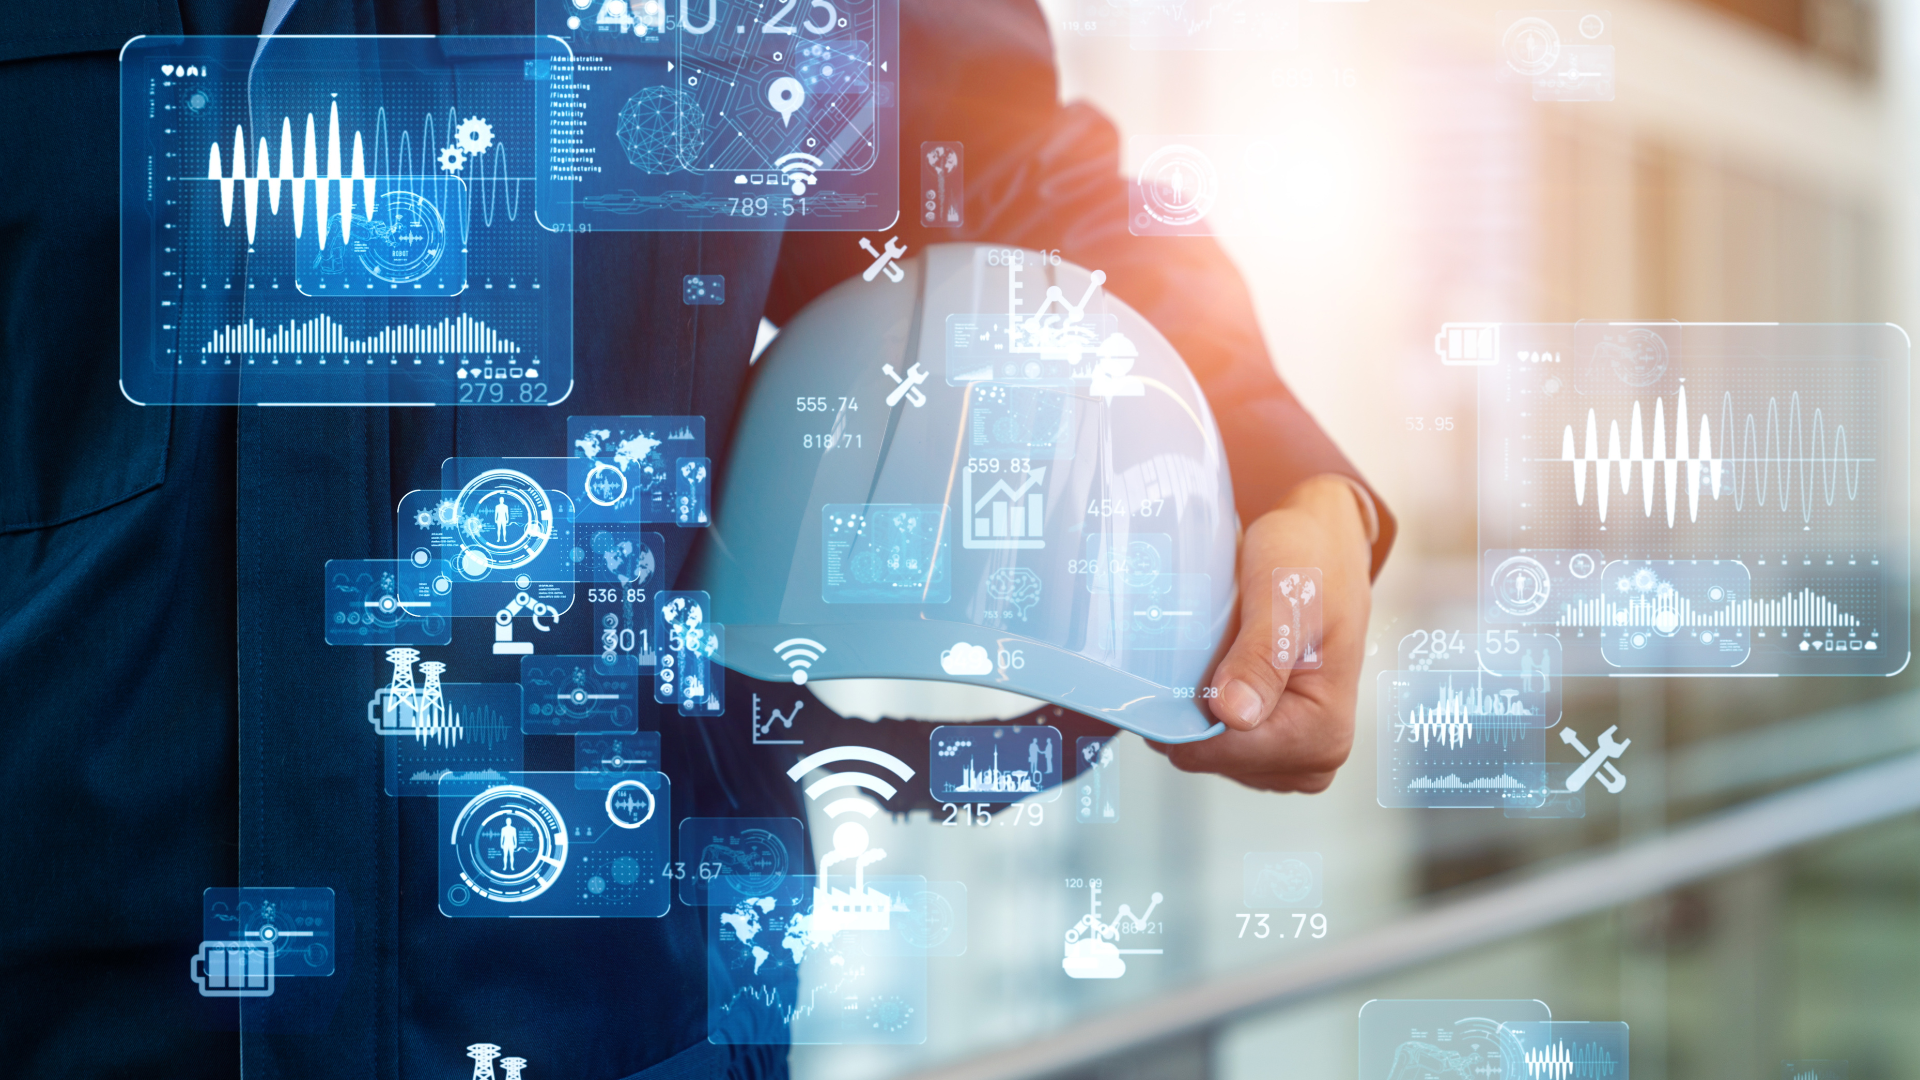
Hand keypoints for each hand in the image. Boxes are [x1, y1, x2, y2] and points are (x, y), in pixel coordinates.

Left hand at [1158, 474, 1373, 792]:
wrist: (1316, 540)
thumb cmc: (1310, 560)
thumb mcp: (1284, 597)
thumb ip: (1261, 656)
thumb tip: (1235, 714)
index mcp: (1323, 732)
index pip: (1224, 753)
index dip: (1183, 717)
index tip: (1163, 673)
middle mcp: (1313, 754)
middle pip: (1211, 759)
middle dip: (1187, 711)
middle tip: (1191, 653)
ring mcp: (1290, 751)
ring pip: (1205, 752)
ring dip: (1190, 707)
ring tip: (1203, 657)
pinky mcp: (1270, 739)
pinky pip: (1213, 740)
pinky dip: (1198, 707)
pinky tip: (1204, 669)